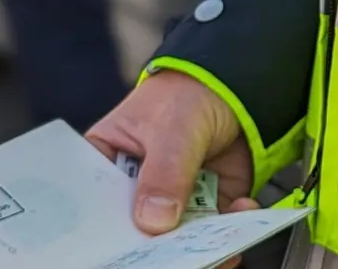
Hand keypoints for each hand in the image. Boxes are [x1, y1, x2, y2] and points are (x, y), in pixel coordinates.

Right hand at [86, 70, 257, 238]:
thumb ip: (164, 172)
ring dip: (196, 243)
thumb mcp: (172, 127)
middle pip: (134, 230)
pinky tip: (241, 209)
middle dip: (152, 245)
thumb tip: (154, 221)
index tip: (121, 243)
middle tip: (170, 250)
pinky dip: (229, 230)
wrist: (238, 86)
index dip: (104, 227)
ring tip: (213, 239)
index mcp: (107, 163)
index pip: (95, 203)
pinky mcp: (207, 207)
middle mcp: (135, 190)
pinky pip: (214, 231)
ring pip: (176, 238)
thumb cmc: (187, 95)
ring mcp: (172, 201)